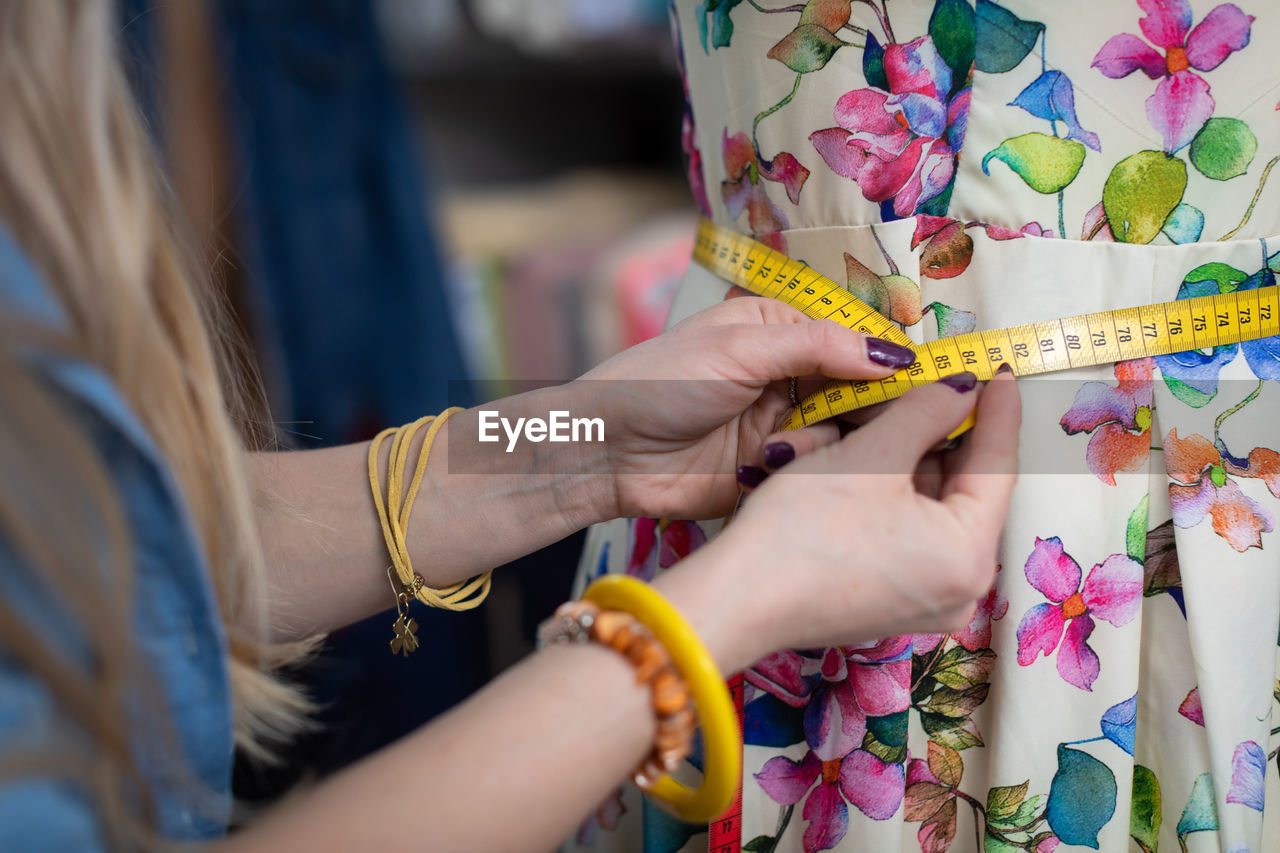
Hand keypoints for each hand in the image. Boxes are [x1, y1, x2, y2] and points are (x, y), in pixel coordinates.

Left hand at [578, 296, 917, 520]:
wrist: (606, 450)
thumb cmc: (662, 382)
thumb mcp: (743, 348)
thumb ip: (820, 347)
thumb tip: (897, 355)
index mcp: (783, 331)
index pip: (856, 343)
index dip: (895, 362)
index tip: (943, 382)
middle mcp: (791, 378)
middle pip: (861, 392)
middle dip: (885, 407)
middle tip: (926, 425)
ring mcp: (784, 429)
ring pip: (847, 436)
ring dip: (852, 443)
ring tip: (865, 450)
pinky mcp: (774, 474)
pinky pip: (819, 473)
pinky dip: (825, 473)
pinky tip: (834, 476)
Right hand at [653, 369, 1020, 673]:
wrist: (739, 598)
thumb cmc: (803, 529)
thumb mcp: (871, 454)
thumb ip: (927, 411)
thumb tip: (961, 389)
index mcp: (970, 555)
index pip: (1000, 465)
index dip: (998, 408)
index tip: (999, 368)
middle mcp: (962, 590)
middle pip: (968, 491)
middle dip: (951, 435)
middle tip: (944, 386)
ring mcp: (927, 603)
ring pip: (936, 512)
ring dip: (918, 463)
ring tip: (898, 417)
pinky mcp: (893, 605)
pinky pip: (913, 537)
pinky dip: (898, 497)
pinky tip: (875, 463)